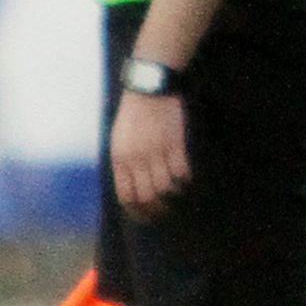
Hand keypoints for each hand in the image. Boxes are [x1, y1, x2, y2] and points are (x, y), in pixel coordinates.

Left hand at [110, 91, 189, 218]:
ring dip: (172, 195)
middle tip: (164, 211)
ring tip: (176, 193)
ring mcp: (156, 151)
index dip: (137, 211)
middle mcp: (136, 158)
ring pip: (165, 188)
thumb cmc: (133, 114)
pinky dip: (185, 180)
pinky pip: (181, 172)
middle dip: (156, 209)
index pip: (126, 196)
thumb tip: (132, 188)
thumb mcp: (119, 140)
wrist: (148, 89)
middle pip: (147, 197)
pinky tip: (185, 178)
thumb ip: (124, 163)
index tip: (146, 215)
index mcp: (120, 158)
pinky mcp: (174, 143)